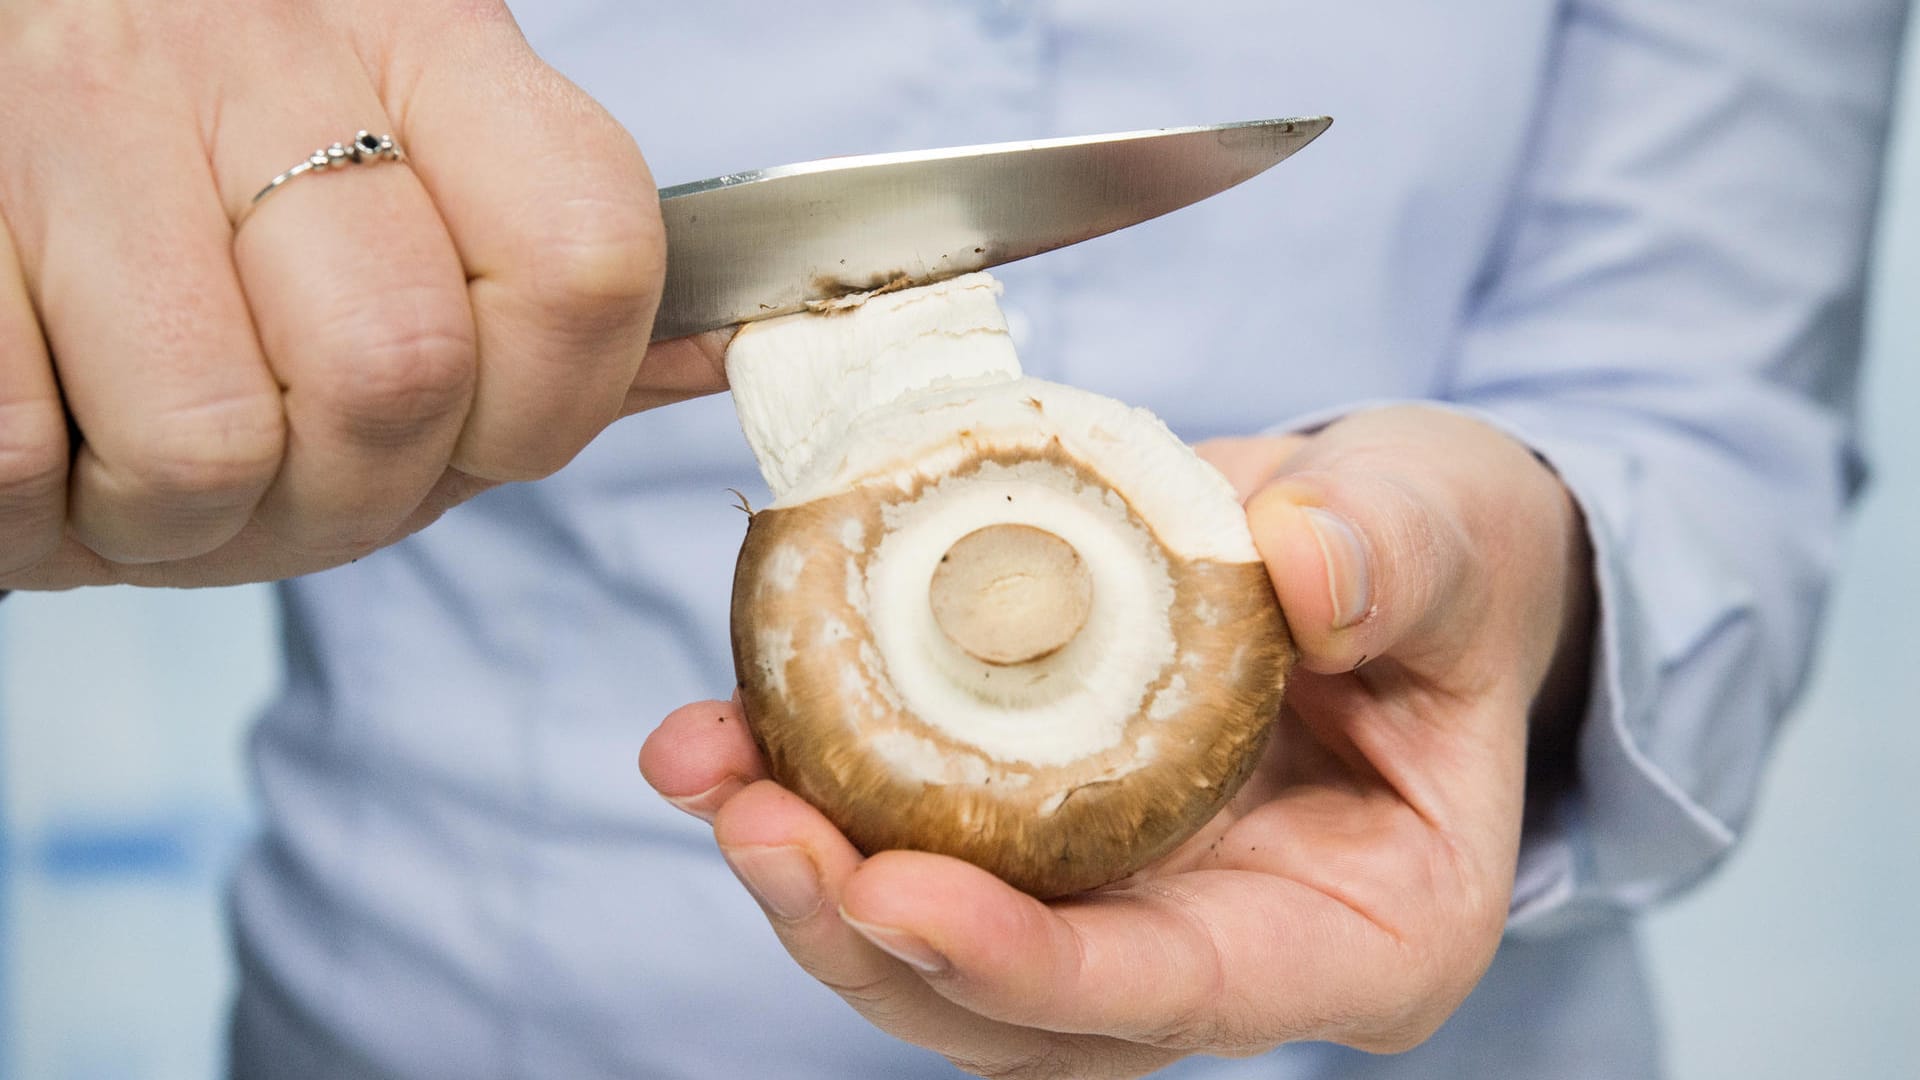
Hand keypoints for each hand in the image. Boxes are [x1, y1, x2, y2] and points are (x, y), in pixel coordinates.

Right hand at [0, 1, 726, 590]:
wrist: (0, 72)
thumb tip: (725, 358)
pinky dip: (31, 496)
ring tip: (137, 436)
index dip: (547, 407)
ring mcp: (79, 109)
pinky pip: (14, 445)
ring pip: (205, 442)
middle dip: (340, 497)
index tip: (474, 428)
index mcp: (428, 43)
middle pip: (395, 377)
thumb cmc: (216, 189)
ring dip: (168, 513)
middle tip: (271, 463)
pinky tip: (46, 414)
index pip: (587, 260)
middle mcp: (258, 45)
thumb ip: (554, 299)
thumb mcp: (418, 198)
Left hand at [642, 405, 1592, 1077]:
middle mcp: (1232, 955)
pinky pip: (924, 850)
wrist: (1392, 549)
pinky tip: (732, 733)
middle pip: (1026, 1016)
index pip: (1175, 995)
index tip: (892, 892)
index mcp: (1361, 935)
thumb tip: (1300, 560)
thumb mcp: (1452, 534)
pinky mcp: (1059, 842)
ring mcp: (1135, 909)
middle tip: (755, 822)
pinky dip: (824, 800)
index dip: (1027, 967)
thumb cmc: (1449, 560)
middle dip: (874, 937)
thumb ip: (1395, 555)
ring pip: (949, 958)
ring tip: (708, 768)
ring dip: (816, 881)